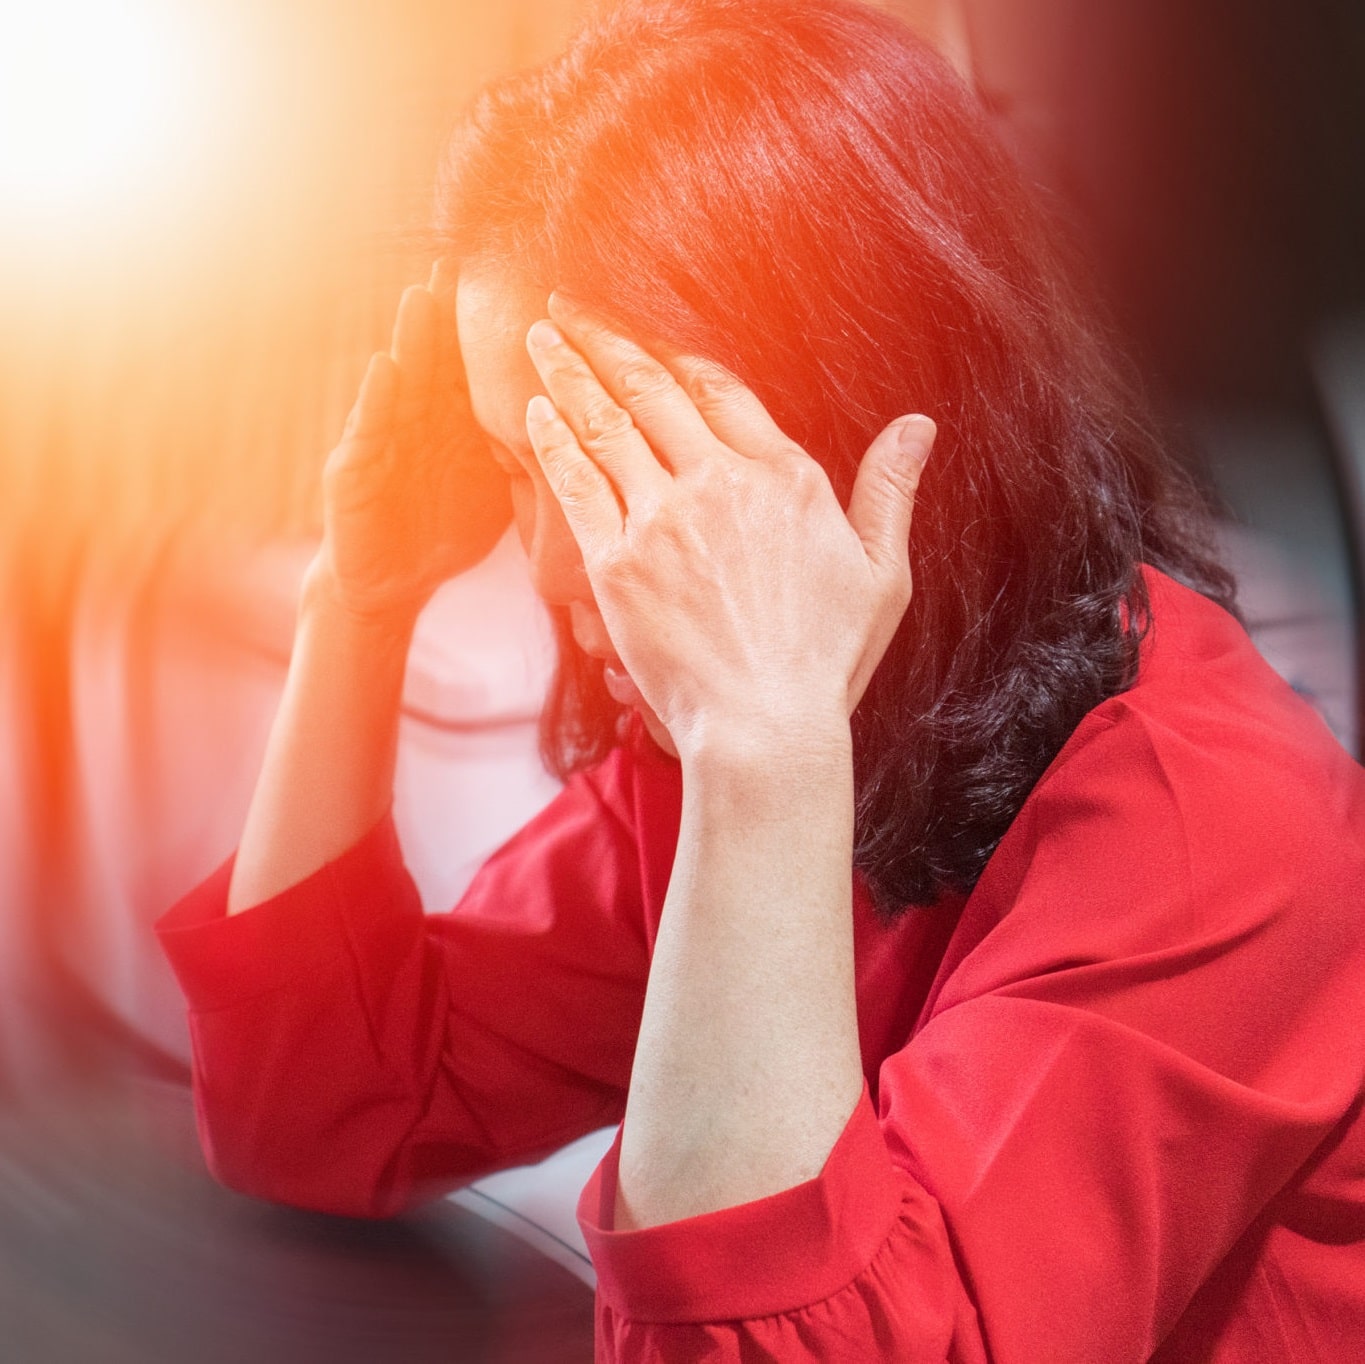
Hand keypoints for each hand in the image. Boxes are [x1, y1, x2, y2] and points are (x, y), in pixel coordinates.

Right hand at [313, 262, 511, 620]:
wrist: (393, 583)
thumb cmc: (447, 531)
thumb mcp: (499, 486)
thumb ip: (531, 452)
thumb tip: (596, 430)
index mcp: (458, 423)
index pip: (478, 364)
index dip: (495, 327)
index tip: (520, 279)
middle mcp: (421, 420)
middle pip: (439, 358)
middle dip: (450, 311)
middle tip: (465, 259)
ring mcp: (384, 439)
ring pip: (402, 381)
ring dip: (411, 338)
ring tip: (422, 295)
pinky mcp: (353, 470)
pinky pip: (367, 430)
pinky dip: (375, 399)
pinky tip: (385, 367)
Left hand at [523, 295, 933, 759]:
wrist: (764, 728)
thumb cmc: (826, 660)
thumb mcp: (882, 573)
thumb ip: (889, 491)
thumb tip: (919, 426)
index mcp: (782, 477)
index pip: (717, 388)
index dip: (673, 351)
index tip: (644, 328)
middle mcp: (719, 483)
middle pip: (651, 390)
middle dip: (605, 340)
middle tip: (568, 306)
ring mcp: (663, 520)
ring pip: (607, 425)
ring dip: (569, 373)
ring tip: (541, 336)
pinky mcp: (618, 563)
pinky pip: (579, 484)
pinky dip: (555, 441)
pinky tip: (536, 411)